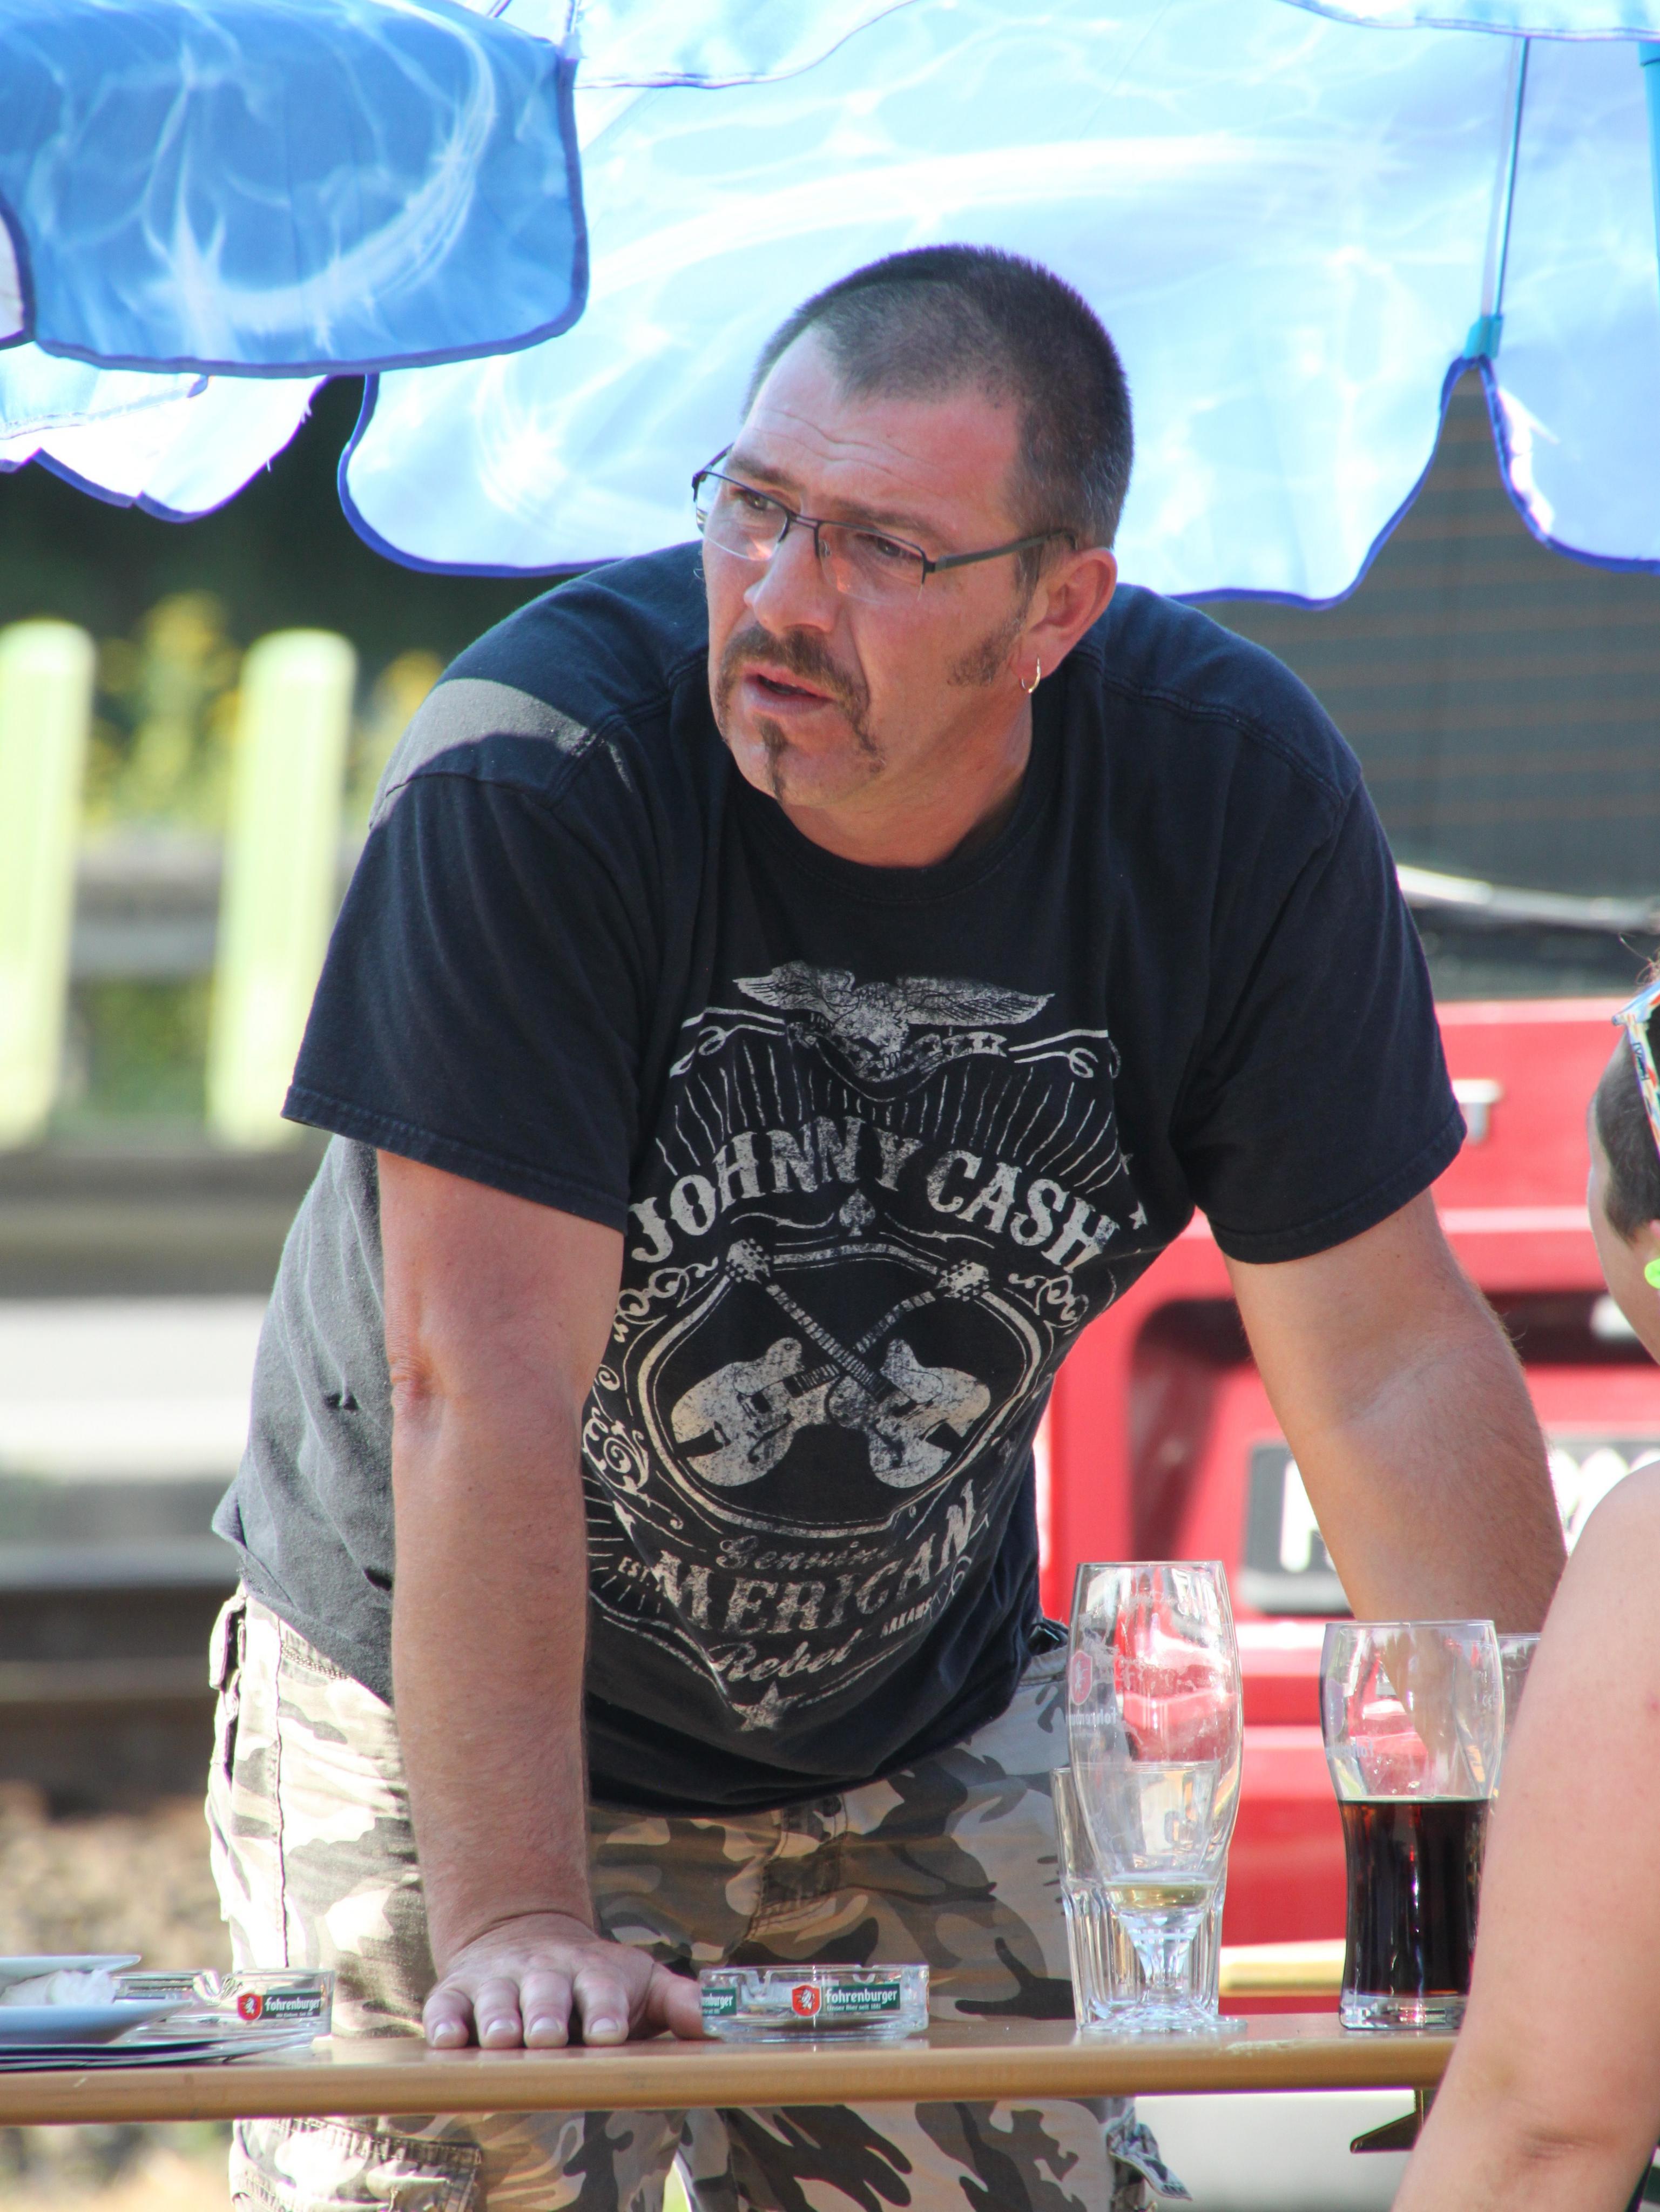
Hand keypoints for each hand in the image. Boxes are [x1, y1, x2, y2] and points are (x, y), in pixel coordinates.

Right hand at [424, 1911, 703, 2048]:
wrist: (526, 1936)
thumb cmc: (594, 1980)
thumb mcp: (641, 1984)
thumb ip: (681, 2004)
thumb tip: (723, 2024)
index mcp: (593, 1974)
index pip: (603, 1990)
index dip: (606, 2011)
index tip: (610, 2034)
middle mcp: (545, 1974)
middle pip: (547, 1992)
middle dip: (548, 2014)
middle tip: (550, 2036)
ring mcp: (499, 1982)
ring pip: (496, 1998)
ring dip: (499, 2018)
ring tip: (501, 2040)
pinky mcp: (457, 1994)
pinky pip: (446, 2007)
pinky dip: (444, 2022)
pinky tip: (446, 2040)